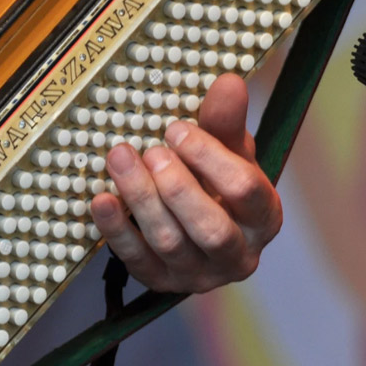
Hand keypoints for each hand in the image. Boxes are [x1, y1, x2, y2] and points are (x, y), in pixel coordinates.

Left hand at [90, 73, 282, 292]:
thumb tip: (228, 82)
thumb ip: (227, 121)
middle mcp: (238, 255)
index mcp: (264, 218)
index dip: (211, 159)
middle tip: (151, 151)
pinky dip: (116, 229)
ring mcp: (198, 275)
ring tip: (120, 159)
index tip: (176, 129)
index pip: (246, 191)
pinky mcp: (161, 283)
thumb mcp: (229, 150)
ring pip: (170, 244)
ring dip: (141, 199)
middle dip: (177, 188)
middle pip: (210, 228)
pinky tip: (101, 198)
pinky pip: (136, 260)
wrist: (197, 222)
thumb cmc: (218, 180)